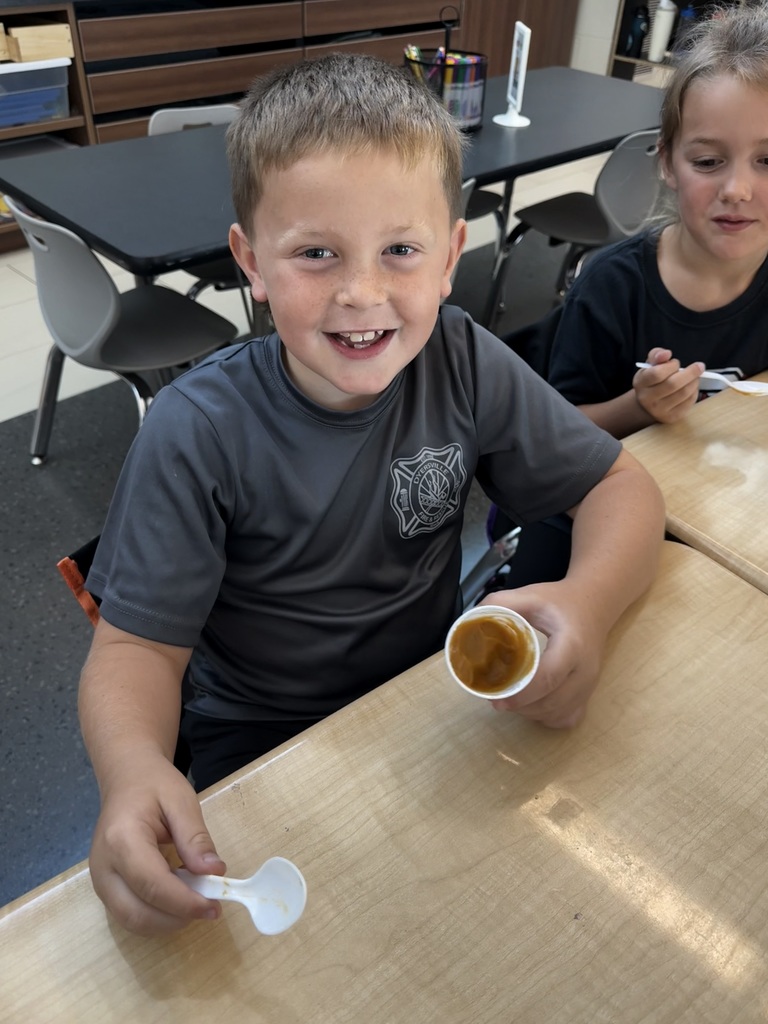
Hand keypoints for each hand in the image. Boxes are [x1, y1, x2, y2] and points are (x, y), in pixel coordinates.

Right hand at [88, 752, 226, 935]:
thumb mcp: (181, 800)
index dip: (184, 902)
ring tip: (197, 901)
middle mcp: (104, 867)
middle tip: (210, 908)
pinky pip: (130, 914)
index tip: (214, 906)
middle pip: (137, 913)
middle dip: (177, 919)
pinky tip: (179, 897)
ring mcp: (100, 881)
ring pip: (132, 921)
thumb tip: (214, 872)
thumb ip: (196, 838)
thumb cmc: (154, 785)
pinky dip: (157, 915)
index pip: (152, 885)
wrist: (126, 779)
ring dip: (168, 921)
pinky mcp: (105, 888)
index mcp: (121, 840)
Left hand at [478, 580, 606, 727]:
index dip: (521, 692)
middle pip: (551, 702)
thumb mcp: (531, 595)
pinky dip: (546, 717)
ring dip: (530, 712)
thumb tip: (470, 622)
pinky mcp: (589, 696)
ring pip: (557, 714)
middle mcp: (585, 670)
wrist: (595, 605)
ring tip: (511, 698)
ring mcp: (590, 686)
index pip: (549, 676)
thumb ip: (500, 603)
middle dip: (519, 705)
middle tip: (496, 697)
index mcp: (572, 644)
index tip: (496, 696)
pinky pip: (566, 718)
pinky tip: (533, 704)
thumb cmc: (560, 602)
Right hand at [633, 347, 702, 423]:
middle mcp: (647, 399)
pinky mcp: (671, 417)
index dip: (671, 365)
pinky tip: (692, 388)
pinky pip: (689, 402)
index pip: (657, 373)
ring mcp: (659, 410)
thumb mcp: (650, 365)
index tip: (676, 362)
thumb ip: (657, 355)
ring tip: (695, 377)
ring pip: (684, 393)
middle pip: (673, 384)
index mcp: (641, 383)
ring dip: (694, 382)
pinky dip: (694, 392)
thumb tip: (667, 354)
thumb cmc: (652, 381)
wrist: (647, 405)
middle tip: (699, 367)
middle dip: (690, 372)